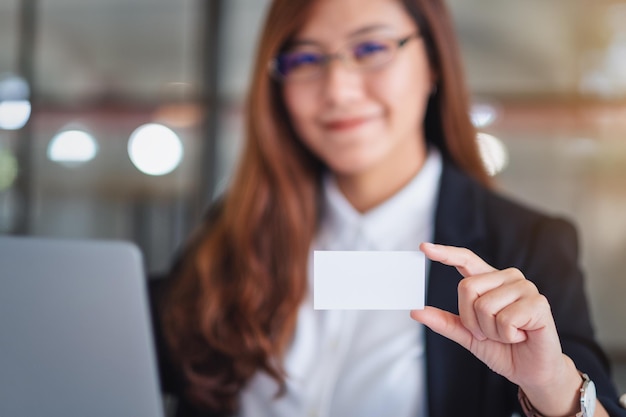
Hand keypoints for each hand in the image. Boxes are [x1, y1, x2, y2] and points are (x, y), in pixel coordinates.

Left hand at [411, 242, 594, 415]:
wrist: (530, 371)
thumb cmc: (502, 349)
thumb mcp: (468, 335)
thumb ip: (445, 322)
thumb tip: (416, 311)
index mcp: (490, 281)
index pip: (466, 259)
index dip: (446, 253)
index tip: (424, 247)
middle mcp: (508, 278)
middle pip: (467, 288)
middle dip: (471, 320)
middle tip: (489, 333)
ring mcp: (525, 288)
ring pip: (485, 306)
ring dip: (491, 331)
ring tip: (509, 334)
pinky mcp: (539, 303)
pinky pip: (505, 319)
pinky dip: (507, 336)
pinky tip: (521, 336)